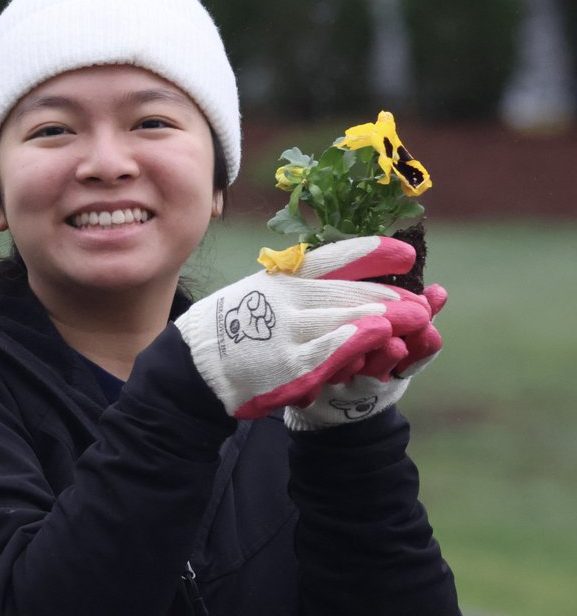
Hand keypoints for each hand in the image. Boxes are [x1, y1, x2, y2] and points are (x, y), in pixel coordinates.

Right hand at [174, 237, 432, 419]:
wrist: (196, 365)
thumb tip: (346, 273)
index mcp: (280, 278)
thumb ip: (300, 283)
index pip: (331, 259)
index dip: (370, 253)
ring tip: (418, 317)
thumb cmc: (234, 327)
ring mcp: (286, 332)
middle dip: (389, 296)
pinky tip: (381, 337)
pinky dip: (356, 341)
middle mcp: (285, 299)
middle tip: (423, 301)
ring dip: (385, 317)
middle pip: (346, 292)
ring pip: (344, 319)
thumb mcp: (262, 291)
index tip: (403, 253)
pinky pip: (328, 351)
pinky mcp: (287, 365)